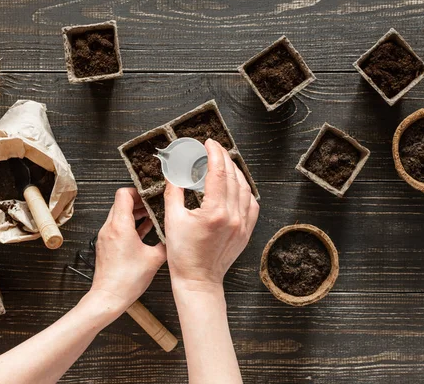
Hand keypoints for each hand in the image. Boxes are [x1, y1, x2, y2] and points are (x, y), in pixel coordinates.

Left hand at [91, 188, 165, 307]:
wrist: (108, 297)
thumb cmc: (128, 279)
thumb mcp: (154, 259)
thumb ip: (166, 243)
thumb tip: (174, 235)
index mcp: (120, 226)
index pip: (124, 194)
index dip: (138, 191)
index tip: (150, 195)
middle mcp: (109, 228)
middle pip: (121, 203)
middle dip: (138, 201)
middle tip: (153, 204)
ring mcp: (106, 236)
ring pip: (118, 215)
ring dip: (134, 213)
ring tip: (150, 216)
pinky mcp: (106, 245)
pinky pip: (117, 227)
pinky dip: (129, 225)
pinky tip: (142, 231)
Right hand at [164, 139, 258, 288]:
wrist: (198, 280)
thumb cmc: (183, 254)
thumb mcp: (172, 219)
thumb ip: (174, 191)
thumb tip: (174, 172)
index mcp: (215, 211)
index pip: (218, 172)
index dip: (214, 153)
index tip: (208, 143)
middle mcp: (233, 216)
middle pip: (233, 177)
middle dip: (224, 158)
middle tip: (214, 148)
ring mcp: (242, 224)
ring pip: (245, 188)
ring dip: (236, 172)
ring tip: (225, 163)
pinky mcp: (246, 232)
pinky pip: (251, 204)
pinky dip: (245, 190)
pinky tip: (236, 185)